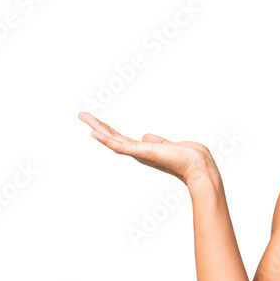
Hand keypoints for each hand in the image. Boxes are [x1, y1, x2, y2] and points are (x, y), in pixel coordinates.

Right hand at [78, 112, 214, 184]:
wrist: (198, 165)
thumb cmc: (188, 157)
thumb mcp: (169, 144)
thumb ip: (157, 141)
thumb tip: (146, 137)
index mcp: (144, 150)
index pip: (122, 139)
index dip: (108, 131)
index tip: (95, 124)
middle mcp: (139, 152)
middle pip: (113, 137)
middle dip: (97, 126)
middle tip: (81, 115)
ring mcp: (139, 153)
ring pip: (112, 140)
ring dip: (97, 128)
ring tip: (83, 117)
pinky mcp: (143, 152)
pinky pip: (121, 146)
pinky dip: (107, 140)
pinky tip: (95, 133)